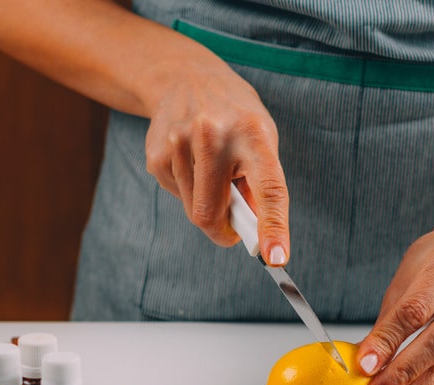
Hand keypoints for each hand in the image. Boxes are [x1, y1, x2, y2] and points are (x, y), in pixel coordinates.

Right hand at [143, 61, 289, 262]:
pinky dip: (186, 189)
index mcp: (253, 134)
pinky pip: (175, 195)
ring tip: (209, 166)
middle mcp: (214, 135)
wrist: (185, 77)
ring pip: (192, 209)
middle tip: (233, 226)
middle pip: (211, 213)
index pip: (268, 189)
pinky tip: (189, 160)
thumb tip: (254, 233)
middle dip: (222, 230)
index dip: (273, 227)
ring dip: (204, 200)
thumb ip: (262, 186)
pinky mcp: (157, 153)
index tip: (276, 258)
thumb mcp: (261, 139)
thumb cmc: (235, 117)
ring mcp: (180, 142)